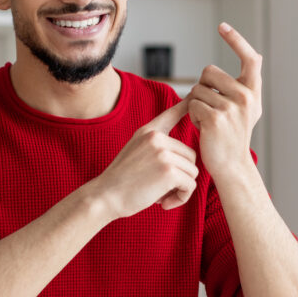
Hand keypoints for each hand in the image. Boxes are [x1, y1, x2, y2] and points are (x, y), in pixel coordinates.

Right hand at [89, 100, 198, 218]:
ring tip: (162, 196)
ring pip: (192, 171)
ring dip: (181, 188)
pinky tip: (165, 203)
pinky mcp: (169, 171)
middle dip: (181, 175)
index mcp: (147, 132)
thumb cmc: (120, 182)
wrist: (104, 197)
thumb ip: (154, 147)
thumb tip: (181, 155)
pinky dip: (181, 197)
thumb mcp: (135, 153)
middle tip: (162, 190)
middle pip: (191, 156)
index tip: (193, 94)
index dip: (184, 106)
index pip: (170, 115)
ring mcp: (163, 153)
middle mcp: (156, 138)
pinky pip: (190, 185)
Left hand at [185, 22, 262, 182]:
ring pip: (197, 89)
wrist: (231, 165)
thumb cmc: (233, 135)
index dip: (236, 40)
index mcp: (253, 91)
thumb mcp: (247, 108)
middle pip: (209, 71)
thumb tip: (255, 55)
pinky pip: (191, 103)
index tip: (222, 26)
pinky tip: (202, 127)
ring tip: (207, 120)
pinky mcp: (215, 118)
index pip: (250, 58)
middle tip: (210, 107)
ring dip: (195, 103)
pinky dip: (191, 115)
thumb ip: (247, 84)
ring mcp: (231, 108)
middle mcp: (246, 97)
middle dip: (202, 86)